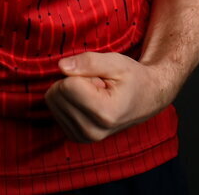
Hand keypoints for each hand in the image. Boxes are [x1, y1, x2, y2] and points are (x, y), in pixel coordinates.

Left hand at [44, 52, 172, 142]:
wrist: (146, 99)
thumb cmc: (132, 78)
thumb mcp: (116, 62)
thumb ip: (88, 62)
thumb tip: (61, 67)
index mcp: (105, 113)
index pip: (67, 85)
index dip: (81, 72)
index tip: (100, 78)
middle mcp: (92, 131)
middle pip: (57, 94)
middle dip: (74, 81)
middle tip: (98, 84)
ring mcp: (83, 137)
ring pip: (53, 101)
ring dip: (71, 91)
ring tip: (95, 92)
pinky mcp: (76, 137)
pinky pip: (55, 110)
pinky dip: (69, 100)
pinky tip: (89, 101)